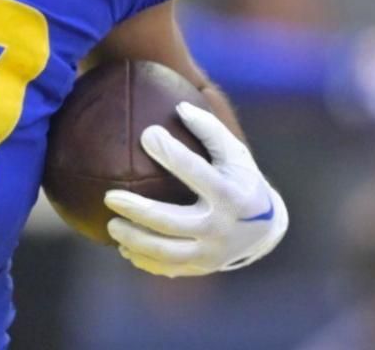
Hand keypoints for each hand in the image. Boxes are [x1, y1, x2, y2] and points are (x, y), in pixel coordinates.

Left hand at [103, 102, 288, 276]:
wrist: (265, 230)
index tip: (146, 134)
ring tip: (111, 224)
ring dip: (134, 240)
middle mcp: (220, 226)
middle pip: (171, 222)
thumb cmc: (241, 180)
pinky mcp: (202, 267)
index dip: (170, 152)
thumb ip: (210, 129)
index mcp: (228, 194)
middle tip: (109, 197)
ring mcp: (211, 252)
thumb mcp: (235, 153)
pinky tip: (123, 247)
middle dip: (138, 210)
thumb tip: (179, 106)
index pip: (196, 172)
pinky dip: (143, 259)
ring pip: (165, 252)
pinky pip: (167, 267)